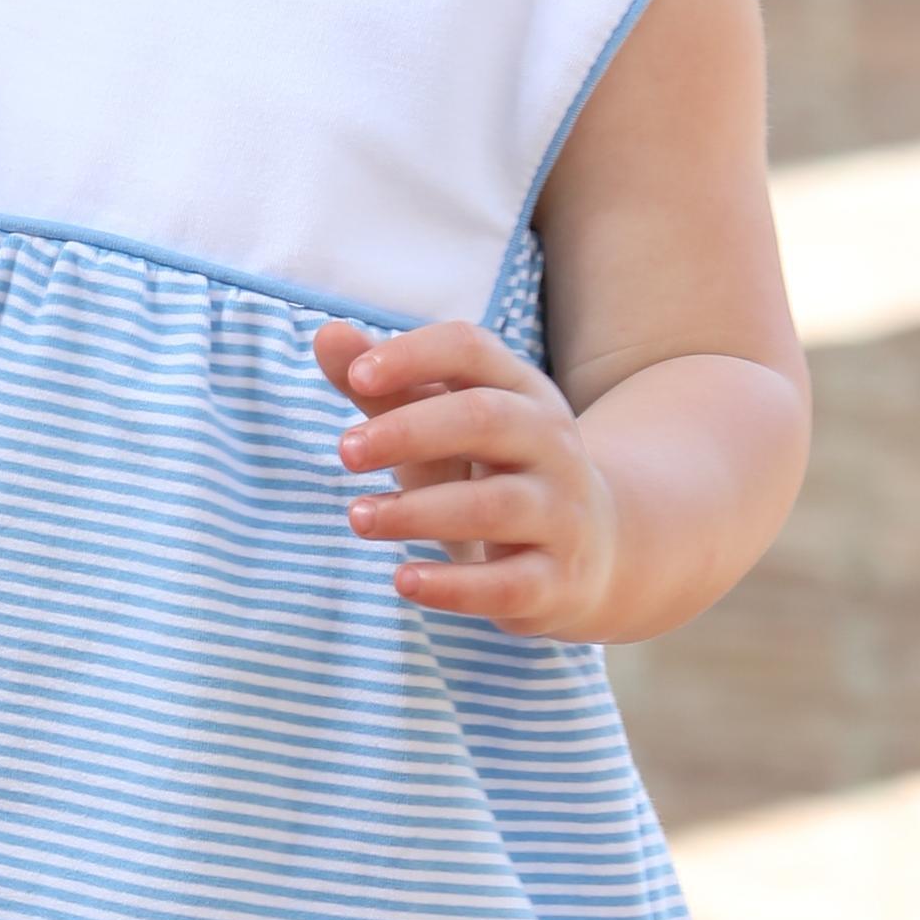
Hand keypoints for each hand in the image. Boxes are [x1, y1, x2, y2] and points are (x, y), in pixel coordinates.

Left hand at [315, 315, 619, 636]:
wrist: (592, 550)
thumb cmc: (491, 472)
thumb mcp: (442, 424)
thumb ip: (387, 386)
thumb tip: (328, 334)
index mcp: (521, 390)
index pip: (471, 349)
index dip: (413, 356)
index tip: (356, 377)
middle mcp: (551, 442)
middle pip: (484, 420)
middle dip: (409, 432)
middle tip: (345, 452)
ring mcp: (561, 512)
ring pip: (494, 505)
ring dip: (417, 511)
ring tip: (358, 517)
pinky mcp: (557, 579)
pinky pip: (507, 583)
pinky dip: (453, 586)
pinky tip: (404, 581)